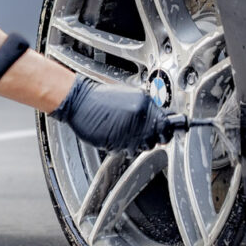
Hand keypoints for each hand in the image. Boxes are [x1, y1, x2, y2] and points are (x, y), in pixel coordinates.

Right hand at [52, 77, 170, 152]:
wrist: (79, 100)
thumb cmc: (101, 97)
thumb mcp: (129, 95)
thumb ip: (146, 109)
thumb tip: (161, 119)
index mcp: (144, 103)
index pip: (166, 124)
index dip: (166, 131)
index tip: (166, 133)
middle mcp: (138, 118)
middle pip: (156, 139)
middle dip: (151, 139)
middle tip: (141, 133)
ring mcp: (127, 131)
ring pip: (141, 147)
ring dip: (136, 144)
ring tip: (124, 133)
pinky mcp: (115, 142)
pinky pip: (126, 150)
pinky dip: (122, 146)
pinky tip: (115, 134)